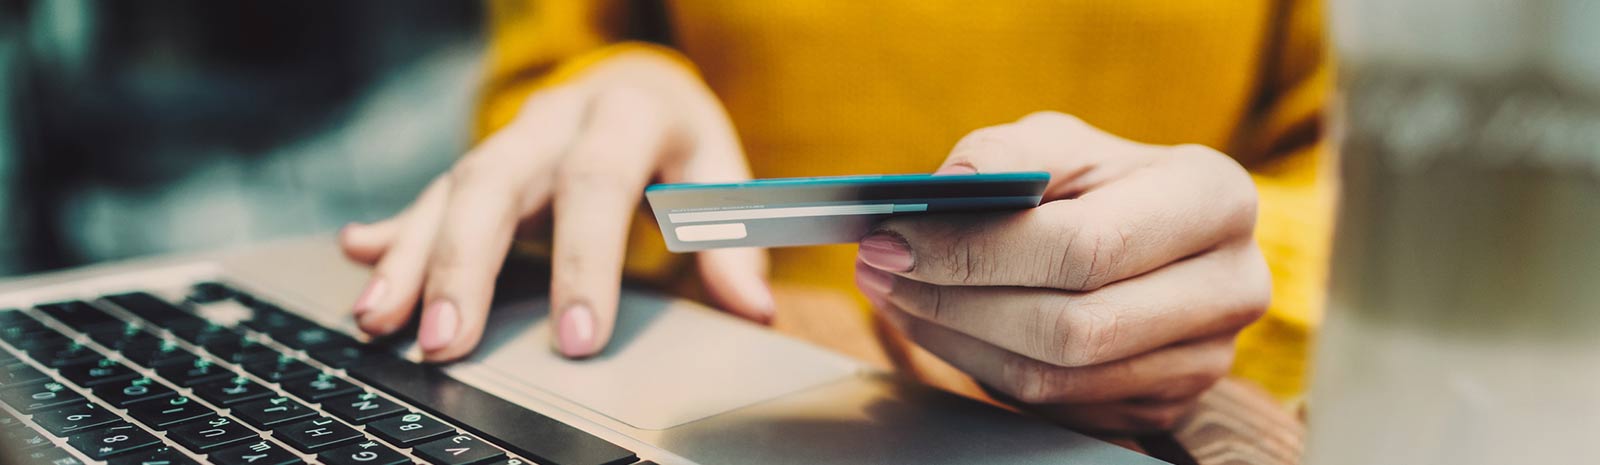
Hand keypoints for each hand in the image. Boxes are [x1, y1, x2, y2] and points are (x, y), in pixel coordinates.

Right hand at [339, 51, 772, 361]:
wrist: (639, 81)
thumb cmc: (680, 139)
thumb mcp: (718, 175)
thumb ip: (732, 239)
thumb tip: (753, 305)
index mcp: (624, 114)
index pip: (598, 184)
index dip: (585, 261)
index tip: (577, 335)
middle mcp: (555, 118)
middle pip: (497, 181)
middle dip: (465, 264)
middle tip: (446, 339)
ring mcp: (510, 138)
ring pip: (450, 188)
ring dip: (410, 256)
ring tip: (379, 319)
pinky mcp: (481, 162)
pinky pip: (429, 193)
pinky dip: (394, 231)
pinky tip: (360, 257)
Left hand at [855, 112, 1268, 432]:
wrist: (1149, 237)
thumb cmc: (1099, 182)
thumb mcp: (1059, 142)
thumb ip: (1006, 154)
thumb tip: (946, 188)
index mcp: (1214, 199)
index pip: (1084, 247)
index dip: (977, 251)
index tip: (894, 238)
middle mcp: (1231, 285)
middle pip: (1071, 327)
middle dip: (955, 300)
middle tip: (879, 270)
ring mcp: (1205, 358)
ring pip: (1055, 378)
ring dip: (954, 338)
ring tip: (895, 293)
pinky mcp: (1165, 405)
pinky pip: (1054, 407)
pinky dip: (980, 366)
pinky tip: (941, 324)